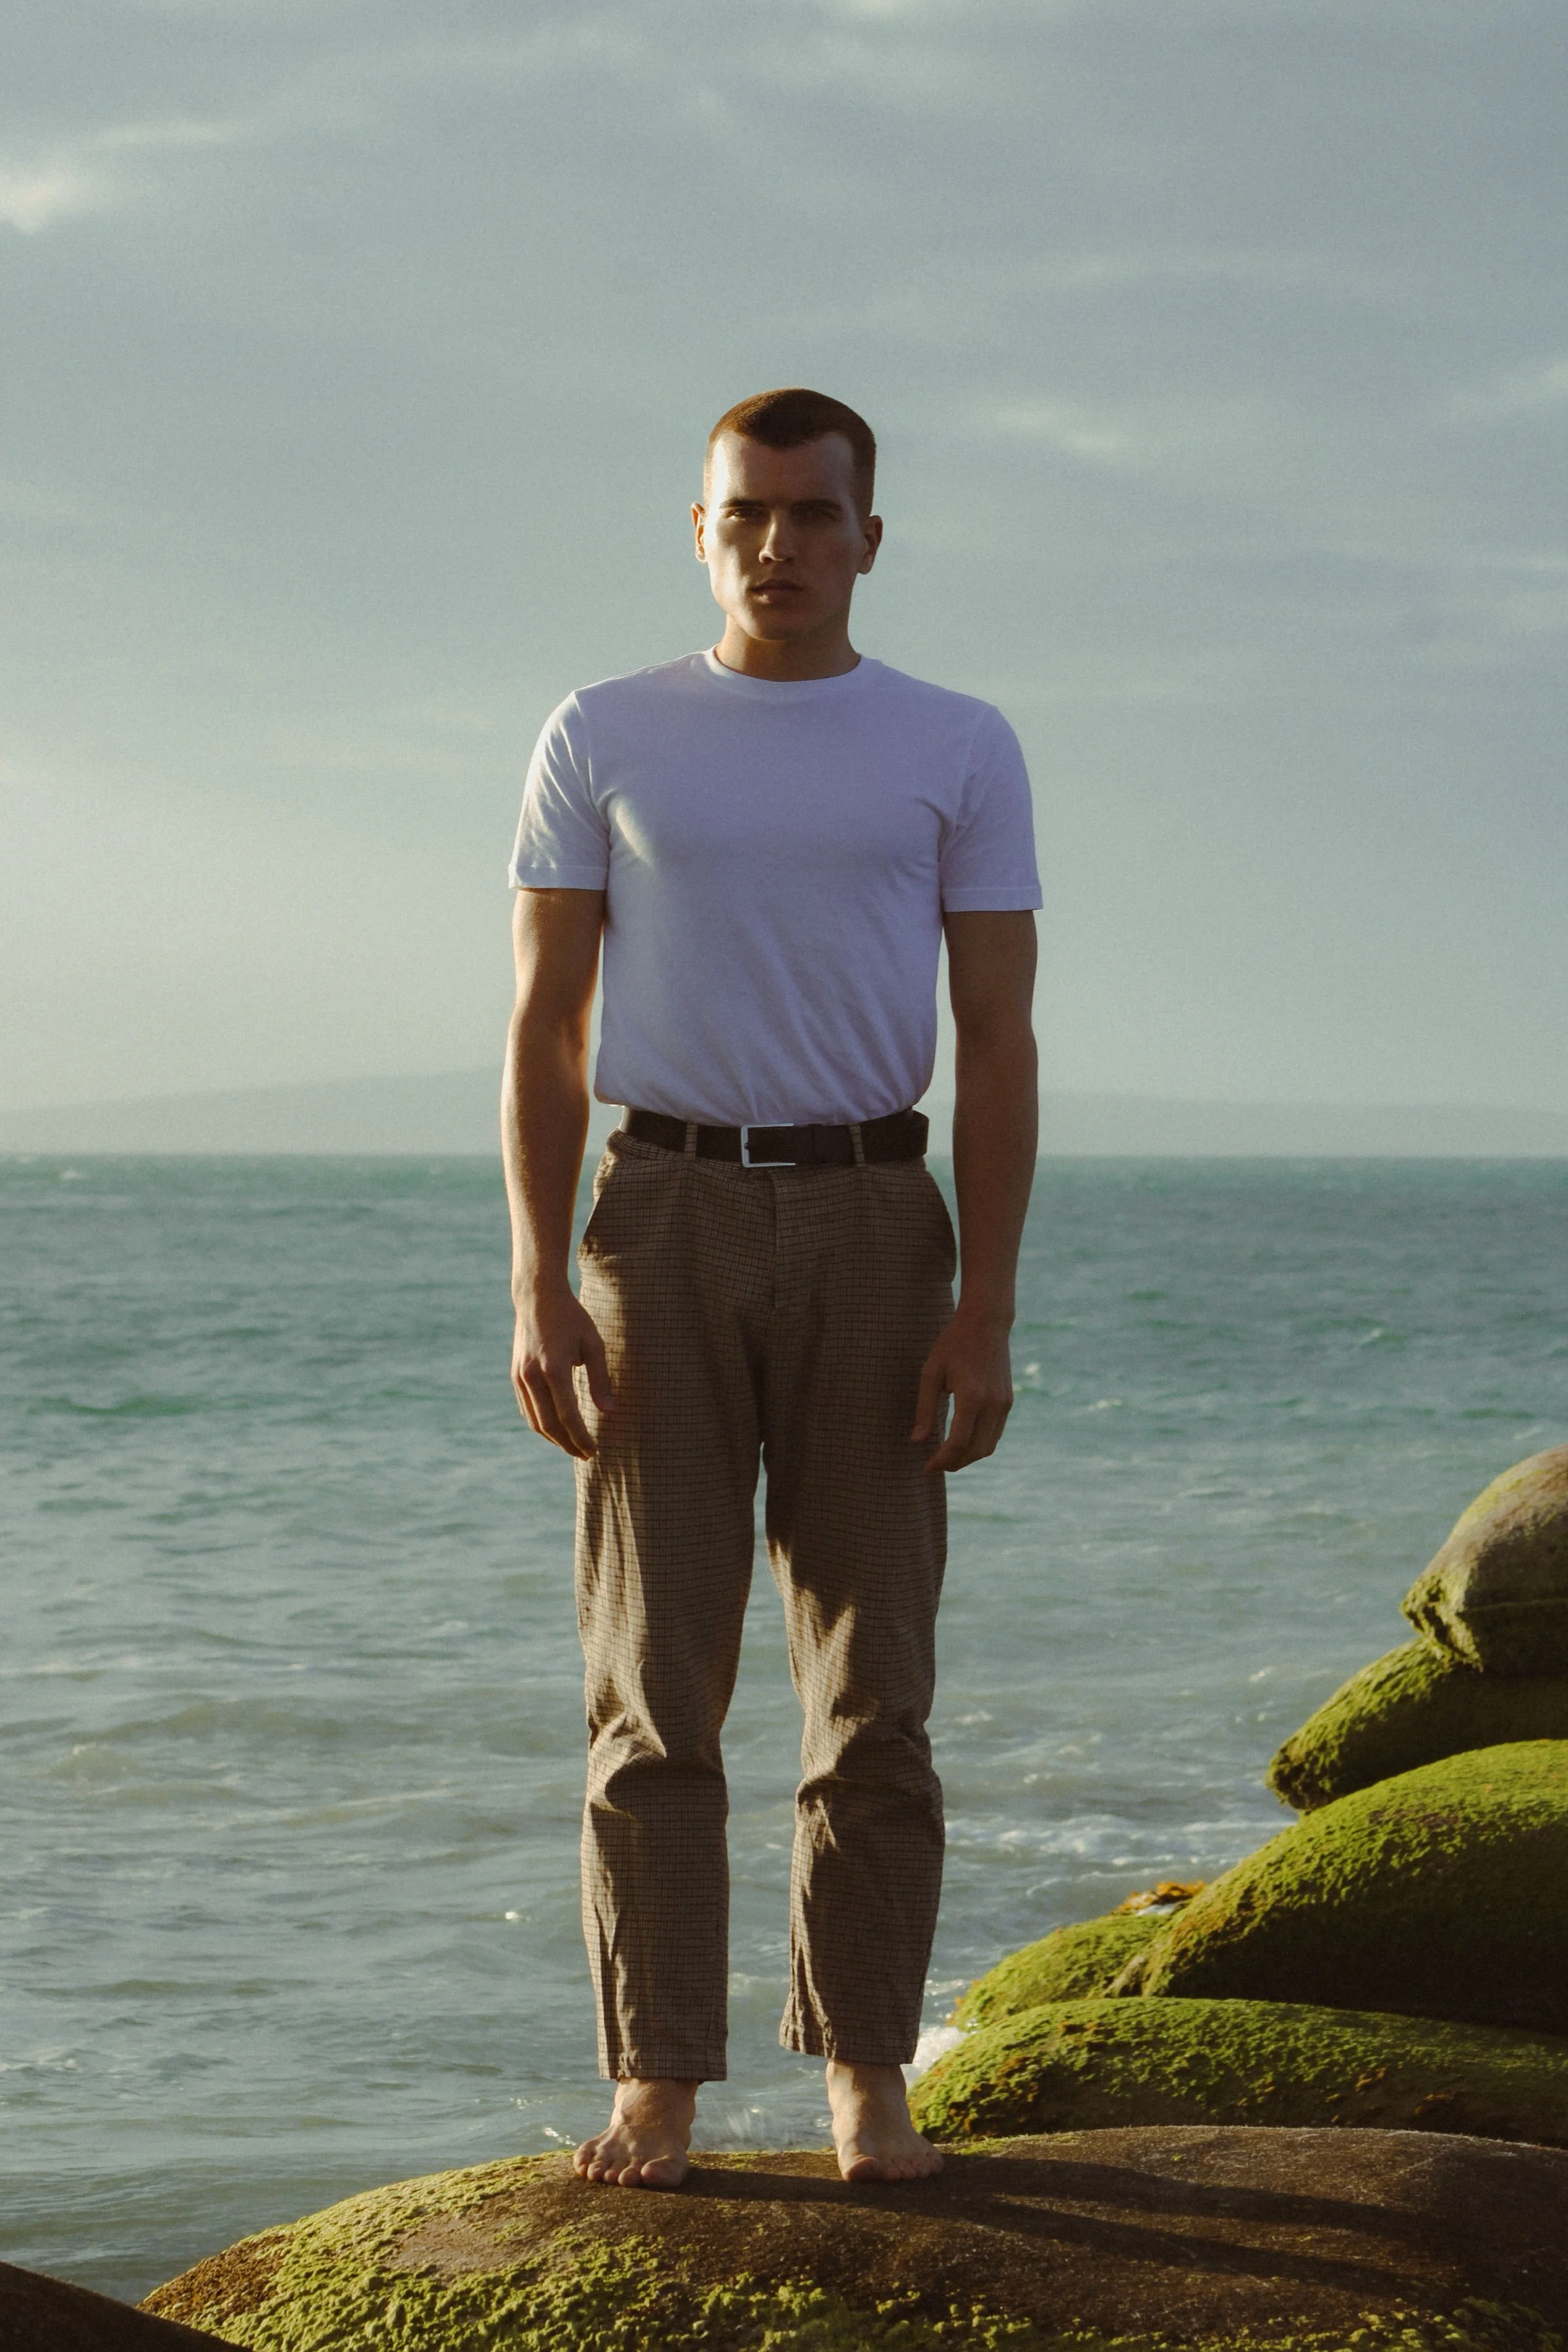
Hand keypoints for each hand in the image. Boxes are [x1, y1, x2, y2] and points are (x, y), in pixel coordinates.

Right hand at [512, 1288, 612, 1458]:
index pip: (568, 1415)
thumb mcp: (593, 1344)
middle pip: (549, 1425)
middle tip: (585, 1455)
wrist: (537, 1297)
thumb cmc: (571, 1318)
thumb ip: (601, 1380)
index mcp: (554, 1368)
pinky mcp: (515, 1375)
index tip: (594, 1450)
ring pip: (534, 1421)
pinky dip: (541, 1424)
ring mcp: (520, 1377)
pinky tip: (555, 1428)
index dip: (581, 1437)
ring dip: (553, 1438)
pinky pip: (527, 1409)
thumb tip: (610, 1412)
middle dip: (568, 1444)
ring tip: (572, 1446)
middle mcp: (533, 1376)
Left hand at [911, 1305, 1013, 1473]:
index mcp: (972, 1397)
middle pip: (975, 1450)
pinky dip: (979, 1445)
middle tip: (933, 1466)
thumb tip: (917, 1441)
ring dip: (967, 1458)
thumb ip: (925, 1409)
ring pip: (988, 1446)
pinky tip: (962, 1442)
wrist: (986, 1323)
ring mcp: (1004, 1404)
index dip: (941, 1461)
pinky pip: (995, 1434)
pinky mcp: (1008, 1402)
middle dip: (954, 1464)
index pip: (958, 1443)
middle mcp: (993, 1405)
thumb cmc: (953, 1344)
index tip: (926, 1468)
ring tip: (946, 1458)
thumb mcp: (931, 1372)